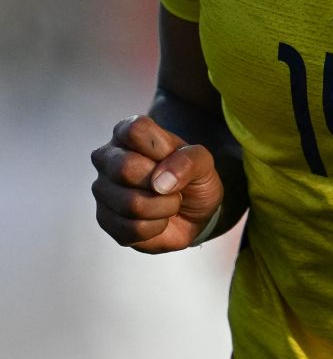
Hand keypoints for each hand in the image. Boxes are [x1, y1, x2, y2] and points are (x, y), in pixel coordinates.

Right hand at [90, 116, 223, 252]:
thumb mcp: (203, 162)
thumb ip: (189, 160)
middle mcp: (107, 158)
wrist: (192, 212)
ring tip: (168, 202)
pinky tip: (158, 219)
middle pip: (126, 167)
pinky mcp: (105, 221)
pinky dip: (158, 226)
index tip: (173, 156)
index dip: (161, 148)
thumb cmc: (191, 178)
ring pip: (132, 204)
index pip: (135, 130)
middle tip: (173, 185)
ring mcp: (102, 190)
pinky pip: (134, 229)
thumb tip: (161, 182)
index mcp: (127, 133)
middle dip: (163, 183)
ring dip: (165, 207)